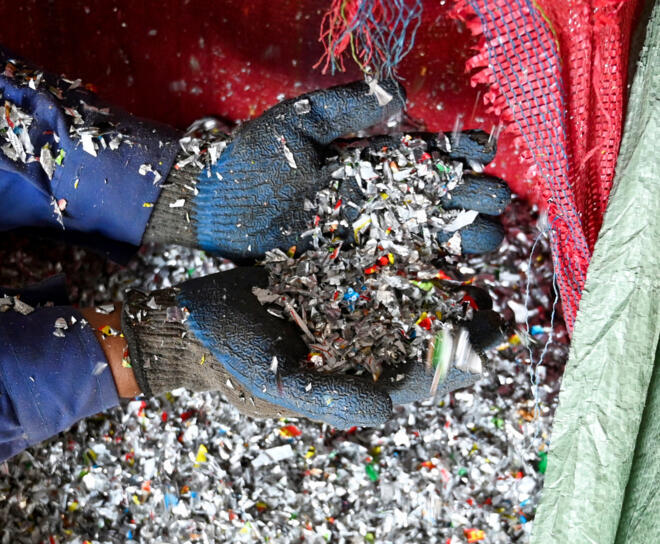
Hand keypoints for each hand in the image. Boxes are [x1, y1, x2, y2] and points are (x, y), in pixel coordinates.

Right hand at [122, 266, 503, 427]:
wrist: (197, 315)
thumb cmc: (234, 356)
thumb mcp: (280, 382)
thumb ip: (331, 396)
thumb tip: (388, 411)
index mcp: (356, 379)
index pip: (421, 379)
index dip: (457, 364)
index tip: (490, 346)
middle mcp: (363, 347)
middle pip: (428, 341)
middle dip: (465, 327)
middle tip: (502, 307)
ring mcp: (354, 312)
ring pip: (413, 302)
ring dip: (447, 286)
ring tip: (482, 262)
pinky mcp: (340, 278)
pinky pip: (385, 270)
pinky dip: (412, 257)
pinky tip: (435, 237)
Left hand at [144, 80, 509, 259]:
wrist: (209, 206)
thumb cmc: (248, 158)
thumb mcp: (294, 124)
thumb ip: (343, 109)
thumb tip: (401, 95)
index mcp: (369, 160)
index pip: (424, 154)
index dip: (457, 152)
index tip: (483, 150)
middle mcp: (374, 200)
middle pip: (434, 200)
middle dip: (469, 200)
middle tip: (500, 203)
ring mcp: (362, 237)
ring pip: (421, 239)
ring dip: (456, 241)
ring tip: (487, 242)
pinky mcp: (345, 271)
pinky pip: (389, 274)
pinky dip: (421, 277)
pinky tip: (450, 281)